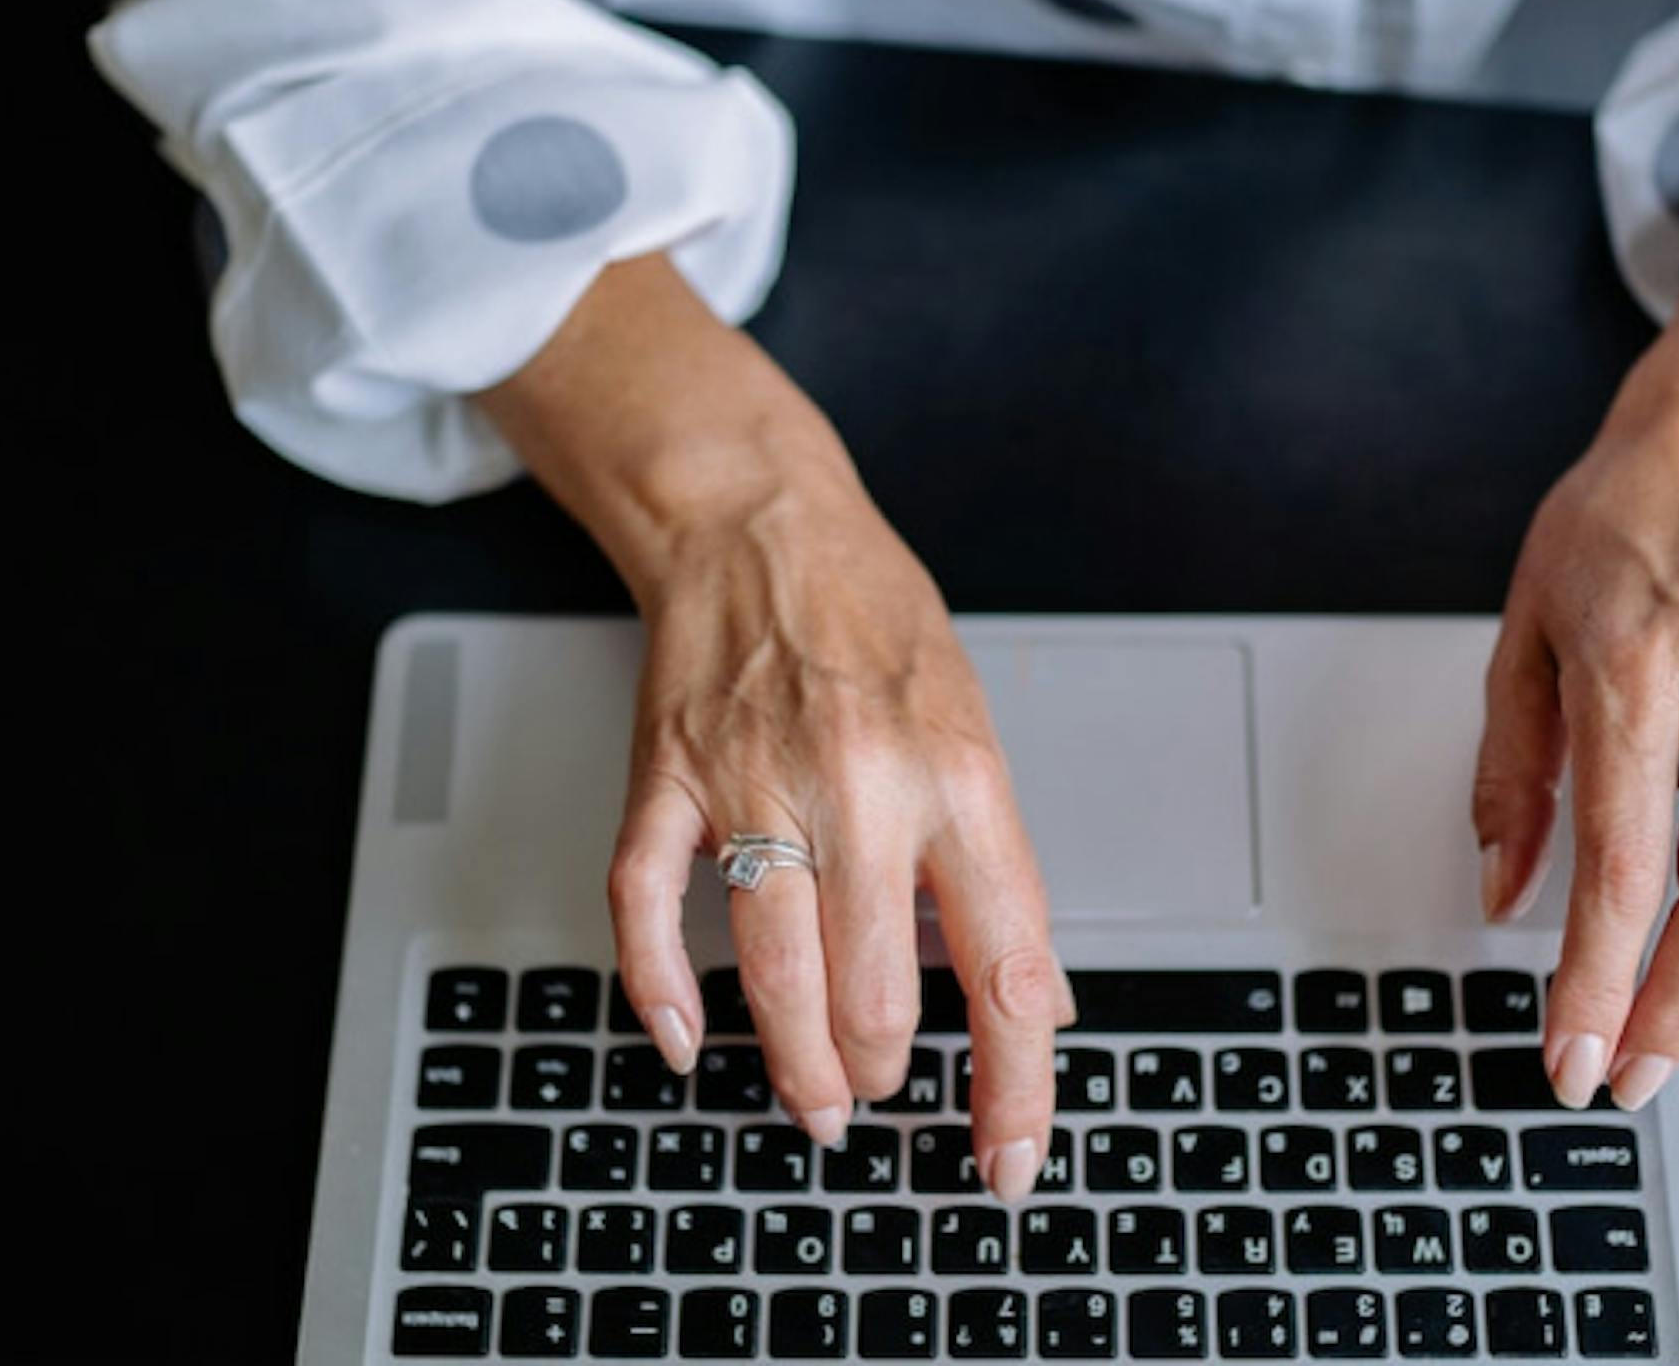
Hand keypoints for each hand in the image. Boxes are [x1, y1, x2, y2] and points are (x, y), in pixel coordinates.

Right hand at [479, 254, 1073, 1200]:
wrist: (758, 517)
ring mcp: (754, 784)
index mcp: (959, 777)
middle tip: (882, 1086)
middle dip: (884, 1070)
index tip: (1007, 1160)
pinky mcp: (667, 778)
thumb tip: (1032, 998)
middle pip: (878, 993)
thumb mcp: (977, 727)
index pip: (1006, 965)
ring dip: (799, 1063)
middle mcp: (864, 788)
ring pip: (774, 975)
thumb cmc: (875, 621)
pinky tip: (685, 1041)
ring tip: (817, 1100)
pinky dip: (660, 992)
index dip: (1013, 1085)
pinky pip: (646, 909)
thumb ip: (996, 864)